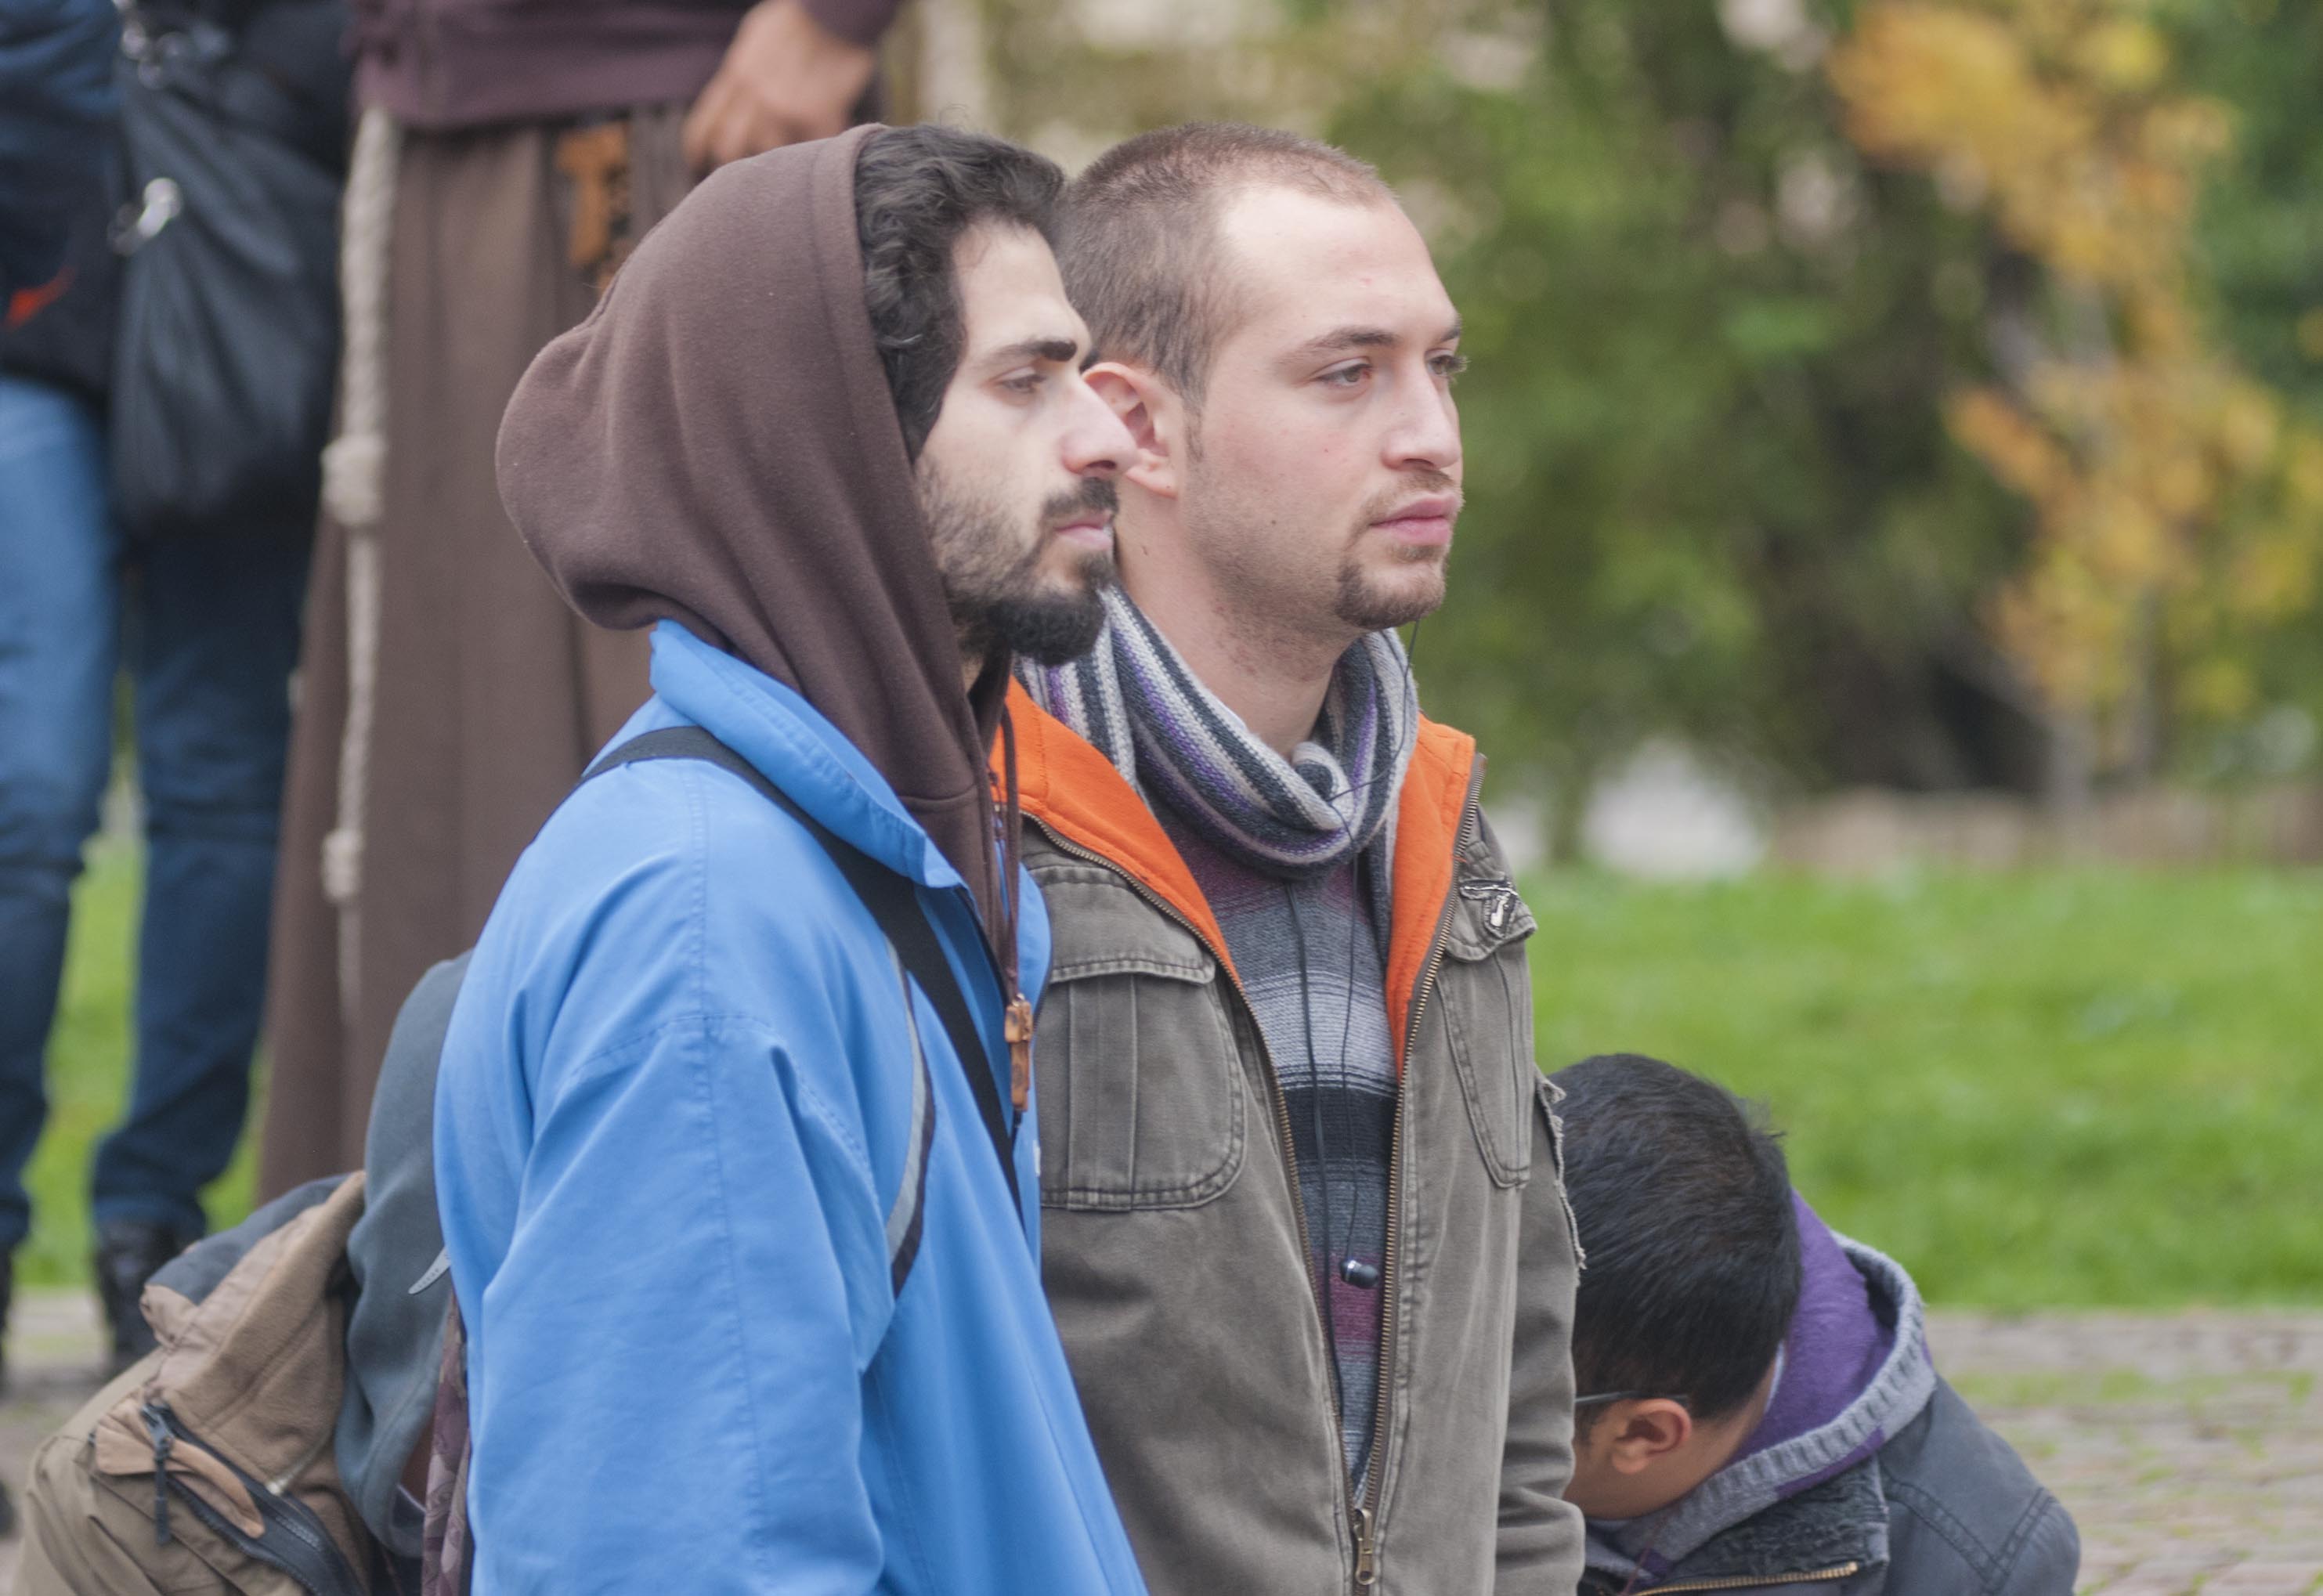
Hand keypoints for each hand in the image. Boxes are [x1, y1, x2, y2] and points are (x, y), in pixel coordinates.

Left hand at [682, 0, 876, 172]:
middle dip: (737, 163)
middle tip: (752, 171)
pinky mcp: (816, 113)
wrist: (834, 8)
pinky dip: (823, 146)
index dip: (698, 151)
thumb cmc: (798, 18)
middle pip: (730, 148)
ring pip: (770, 153)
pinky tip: (829, 137)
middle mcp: (753, 93)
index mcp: (736, 74)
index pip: (704, 124)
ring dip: (785, 155)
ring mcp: (783, 105)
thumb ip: (742, 72)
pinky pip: (815, 146)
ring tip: (797, 152)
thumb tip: (735, 93)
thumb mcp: (755, 38)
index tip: (699, 165)